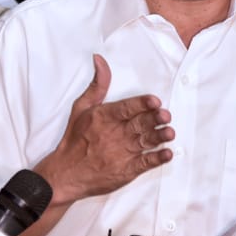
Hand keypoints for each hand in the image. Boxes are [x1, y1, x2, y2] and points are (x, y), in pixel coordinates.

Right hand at [36, 54, 173, 205]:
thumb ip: (97, 85)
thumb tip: (100, 60)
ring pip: (144, 142)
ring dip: (159, 137)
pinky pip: (144, 164)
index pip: (125, 108)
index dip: (141, 104)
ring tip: (170, 133)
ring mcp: (120, 154)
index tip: (154, 101)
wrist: (65, 175)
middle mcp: (113, 135)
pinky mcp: (126, 171)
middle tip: (166, 115)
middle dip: (154, 119)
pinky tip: (167, 154)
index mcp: (103, 118)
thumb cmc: (75, 140)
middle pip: (138, 124)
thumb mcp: (81, 108)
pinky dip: (156, 159)